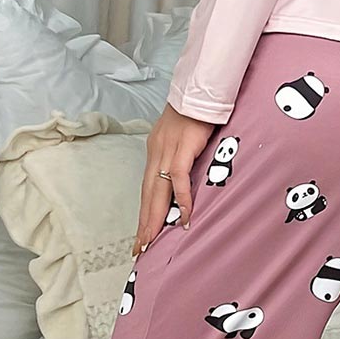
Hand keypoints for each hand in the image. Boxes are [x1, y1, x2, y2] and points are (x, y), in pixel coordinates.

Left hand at [134, 104, 214, 255]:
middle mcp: (156, 154)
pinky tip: (185, 217)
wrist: (199, 91)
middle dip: (144, 224)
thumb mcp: (183, 138)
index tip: (142, 234)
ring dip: (155, 219)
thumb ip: (181, 157)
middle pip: (148, 196)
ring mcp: (167, 152)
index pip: (148, 189)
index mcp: (156, 152)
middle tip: (140, 248)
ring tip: (152, 241)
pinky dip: (182, 199)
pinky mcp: (182, 150)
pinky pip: (179, 180)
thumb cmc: (196, 113)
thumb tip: (185, 177)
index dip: (145, 212)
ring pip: (158, 192)